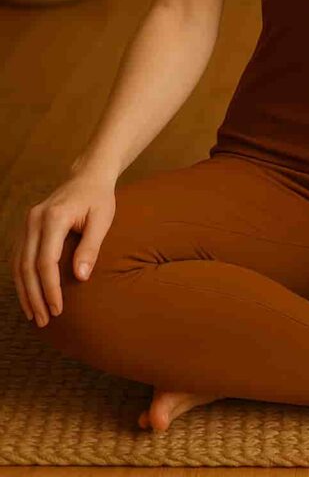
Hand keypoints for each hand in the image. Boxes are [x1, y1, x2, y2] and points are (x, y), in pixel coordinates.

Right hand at [11, 172, 116, 327]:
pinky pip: (18, 257)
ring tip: (34, 315)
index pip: (46, 262)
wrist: (87, 176)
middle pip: (27, 266)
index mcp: (54, 217)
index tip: (57, 309)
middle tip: (44, 320)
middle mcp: (35, 219)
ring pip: (18, 264)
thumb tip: (80, 278)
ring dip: (25, 292)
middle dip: (34, 296)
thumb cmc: (99, 198)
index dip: (50, 288)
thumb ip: (90, 247)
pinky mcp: (27, 227)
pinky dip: (21, 279)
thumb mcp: (102, 220)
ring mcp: (28, 222)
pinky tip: (28, 296)